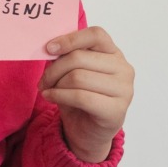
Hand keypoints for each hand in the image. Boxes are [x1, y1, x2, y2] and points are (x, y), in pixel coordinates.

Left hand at [40, 26, 133, 162]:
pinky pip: (80, 96)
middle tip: (43, 80)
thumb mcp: (72, 72)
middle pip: (79, 57)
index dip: (70, 39)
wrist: (88, 131)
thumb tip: (49, 48)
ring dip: (55, 84)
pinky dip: (59, 96)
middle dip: (53, 69)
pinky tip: (50, 97)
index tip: (49, 48)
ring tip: (48, 90)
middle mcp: (123, 69)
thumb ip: (67, 57)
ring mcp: (123, 90)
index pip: (96, 35)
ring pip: (77, 77)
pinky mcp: (116, 110)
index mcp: (114, 53)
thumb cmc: (80, 97)